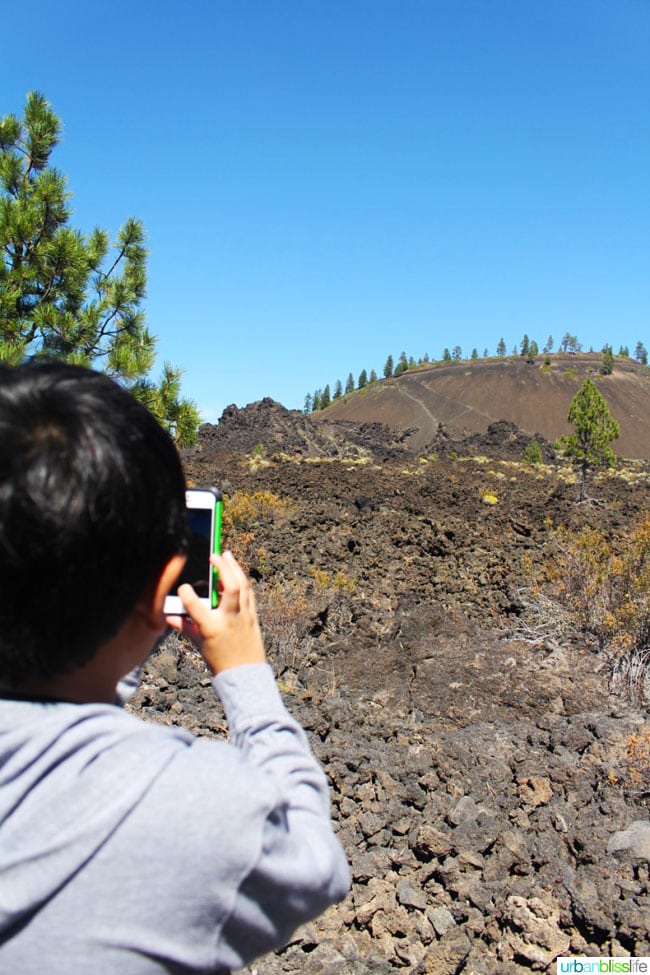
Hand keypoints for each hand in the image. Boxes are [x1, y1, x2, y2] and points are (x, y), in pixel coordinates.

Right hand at [166, 551, 265, 674]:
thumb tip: (167, 616)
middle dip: (222, 567)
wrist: (244, 675)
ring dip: (235, 568)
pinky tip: (236, 572)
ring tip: (226, 555)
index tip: (183, 587)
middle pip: (229, 586)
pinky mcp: (253, 617)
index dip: (186, 593)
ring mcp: (244, 617)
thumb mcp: (199, 645)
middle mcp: (229, 619)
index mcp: (211, 628)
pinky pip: (249, 594)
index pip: (195, 605)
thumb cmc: (219, 661)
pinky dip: (242, 581)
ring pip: (242, 586)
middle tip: (214, 555)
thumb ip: (184, 627)